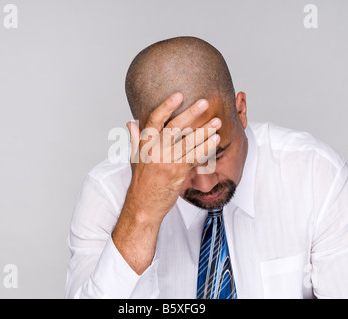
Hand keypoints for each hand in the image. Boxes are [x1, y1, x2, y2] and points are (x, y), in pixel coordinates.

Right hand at [125, 92, 221, 221]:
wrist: (143, 205)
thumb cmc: (141, 181)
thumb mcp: (135, 157)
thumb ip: (135, 138)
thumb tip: (130, 122)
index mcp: (145, 143)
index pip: (155, 119)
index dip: (166, 105)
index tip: (178, 95)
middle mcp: (155, 150)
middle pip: (175, 126)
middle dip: (191, 113)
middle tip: (204, 102)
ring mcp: (166, 160)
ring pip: (188, 141)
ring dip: (205, 131)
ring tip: (217, 122)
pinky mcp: (177, 171)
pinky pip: (195, 156)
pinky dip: (206, 148)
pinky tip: (215, 141)